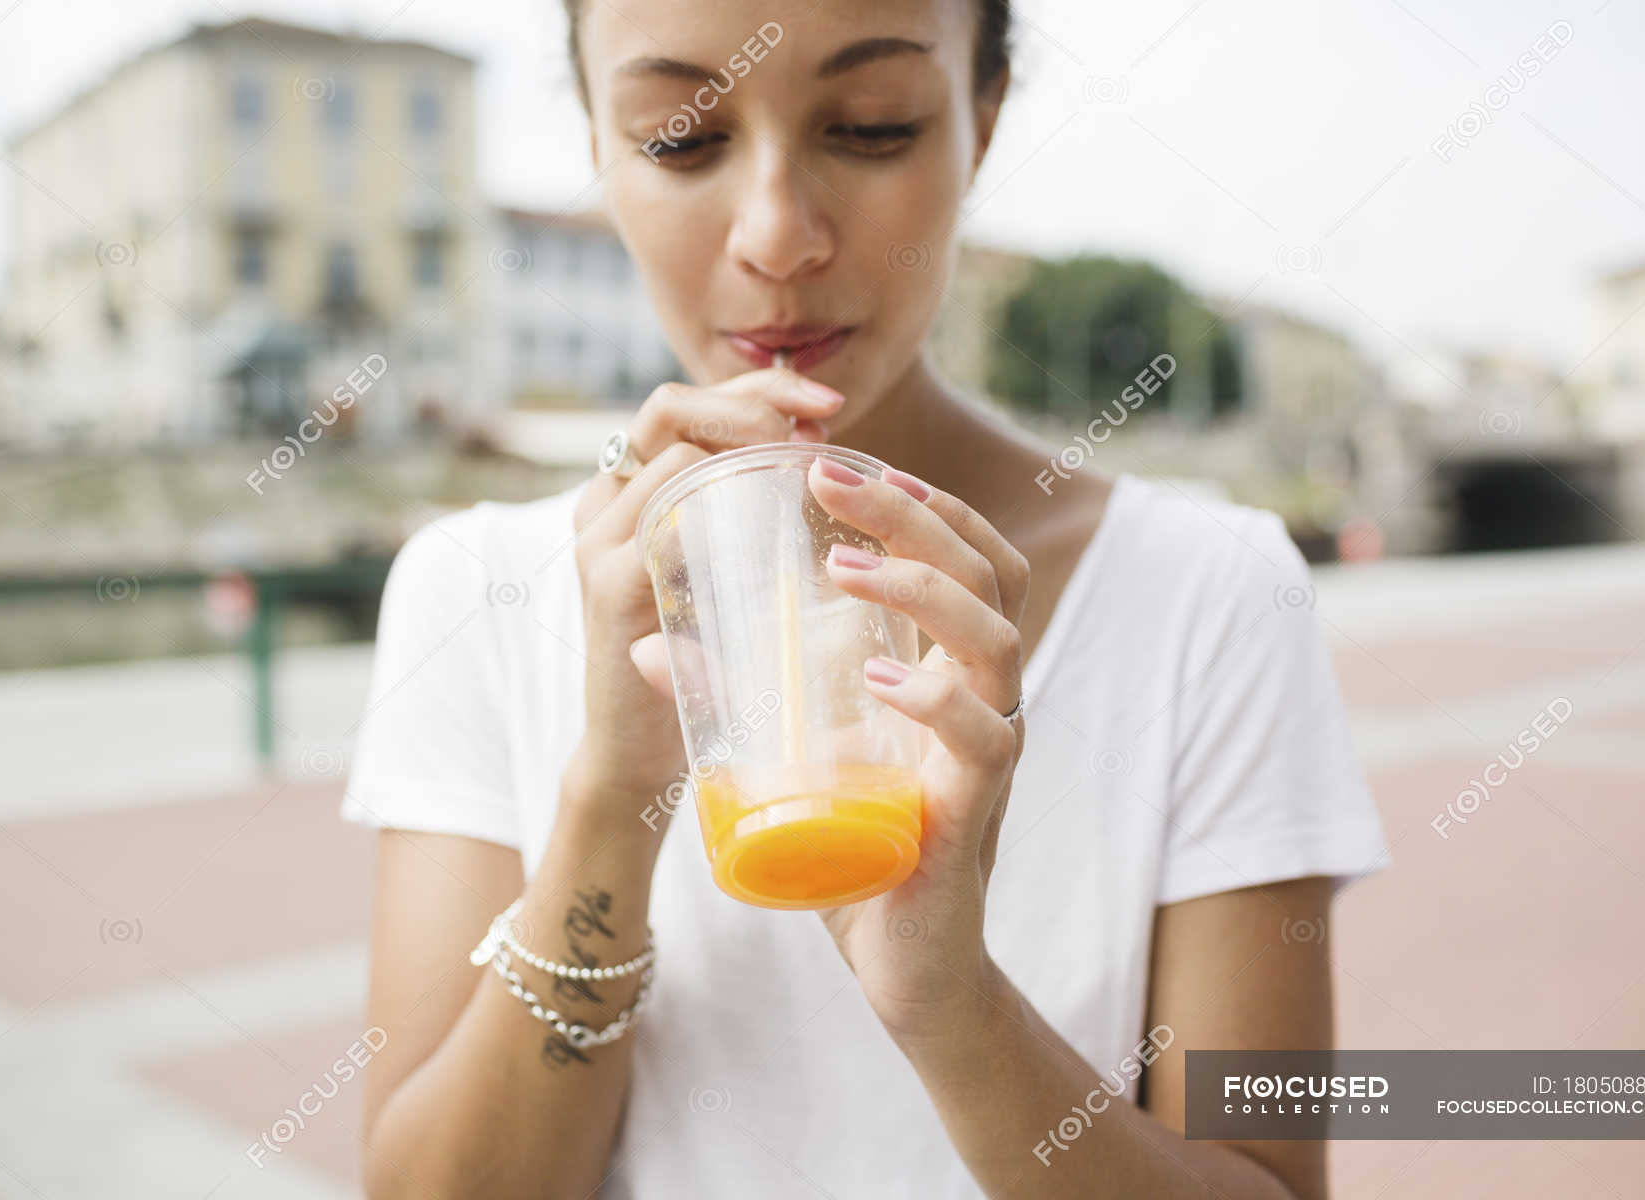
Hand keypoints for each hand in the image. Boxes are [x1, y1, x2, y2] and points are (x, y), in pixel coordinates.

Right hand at [569, 368, 844, 813]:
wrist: (640, 757)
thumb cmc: (702, 664)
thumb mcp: (731, 580)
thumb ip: (759, 523)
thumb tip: (832, 460)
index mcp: (633, 493)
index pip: (691, 404)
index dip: (761, 388)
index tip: (831, 405)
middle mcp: (604, 505)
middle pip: (669, 408)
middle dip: (754, 400)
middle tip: (826, 422)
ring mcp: (601, 543)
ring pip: (671, 452)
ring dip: (746, 445)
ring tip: (811, 467)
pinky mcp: (611, 590)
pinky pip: (664, 518)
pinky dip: (724, 507)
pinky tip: (779, 516)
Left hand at [803, 455, 1030, 1041]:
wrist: (901, 965)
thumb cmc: (856, 851)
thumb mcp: (799, 756)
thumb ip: (745, 698)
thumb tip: (649, 644)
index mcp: (956, 671)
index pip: (969, 558)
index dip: (920, 500)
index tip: (844, 463)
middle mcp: (988, 698)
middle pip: (986, 573)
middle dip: (910, 512)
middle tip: (825, 480)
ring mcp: (991, 751)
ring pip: (996, 639)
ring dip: (921, 588)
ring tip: (842, 568)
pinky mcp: (978, 811)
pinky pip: (985, 739)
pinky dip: (938, 699)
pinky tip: (881, 678)